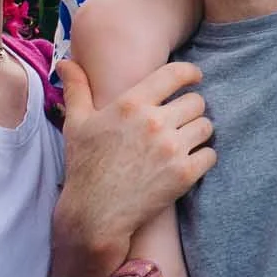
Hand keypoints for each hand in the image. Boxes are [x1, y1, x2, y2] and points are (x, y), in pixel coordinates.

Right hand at [54, 58, 215, 258]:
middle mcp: (154, 122)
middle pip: (197, 102)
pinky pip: (210, 154)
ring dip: (199, 133)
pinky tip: (189, 161)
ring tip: (185, 141)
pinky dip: (203, 158)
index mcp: (131, 104)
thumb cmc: (85, 166)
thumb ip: (77, 88)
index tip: (195, 78)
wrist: (94, 215)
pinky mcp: (184, 174)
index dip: (191, 73)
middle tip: (181, 120)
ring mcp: (171, 149)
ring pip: (206, 126)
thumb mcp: (76, 123)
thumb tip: (66, 61)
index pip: (176, 74)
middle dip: (191, 109)